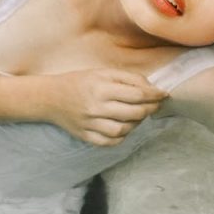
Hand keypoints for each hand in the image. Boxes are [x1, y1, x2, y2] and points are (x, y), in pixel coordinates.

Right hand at [45, 69, 165, 145]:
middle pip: (134, 113)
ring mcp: (90, 124)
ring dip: (137, 123)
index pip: (137, 94)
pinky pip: (110, 142)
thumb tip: (151, 88)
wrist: (50, 98)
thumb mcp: (102, 72)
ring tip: (138, 115)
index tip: (164, 94)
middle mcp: (96, 107)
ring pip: (124, 129)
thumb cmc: (79, 81)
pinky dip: (122, 136)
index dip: (155, 95)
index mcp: (101, 87)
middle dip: (150, 109)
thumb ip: (127, 78)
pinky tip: (124, 127)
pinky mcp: (85, 136)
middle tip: (155, 105)